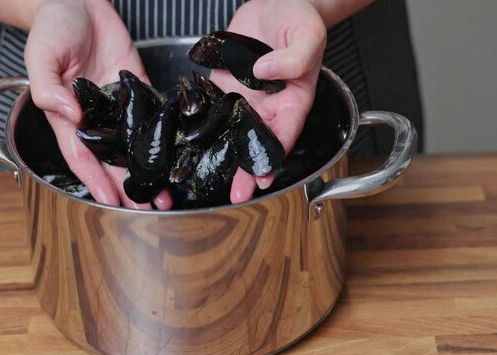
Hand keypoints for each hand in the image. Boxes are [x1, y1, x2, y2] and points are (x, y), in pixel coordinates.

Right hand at [24, 0, 171, 208]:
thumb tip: (68, 111)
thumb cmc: (51, 26)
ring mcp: (119, 105)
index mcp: (68, 116)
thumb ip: (47, 87)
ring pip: (135, 144)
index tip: (111, 202)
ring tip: (166, 191)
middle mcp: (96, 117)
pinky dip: (163, 135)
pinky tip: (177, 153)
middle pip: (113, 159)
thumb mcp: (40, 56)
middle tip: (149, 207)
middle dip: (129, 185)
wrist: (76, 0)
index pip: (82, 156)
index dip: (95, 181)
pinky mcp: (137, 88)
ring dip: (149, 168)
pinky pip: (152, 114)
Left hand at [210, 0, 326, 202]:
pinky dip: (203, 125)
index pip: (285, 134)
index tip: (264, 179)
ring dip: (223, 154)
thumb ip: (294, 56)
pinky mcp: (224, 86)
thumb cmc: (299, 18)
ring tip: (208, 175)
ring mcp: (245, 97)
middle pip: (256, 142)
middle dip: (247, 169)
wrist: (276, 3)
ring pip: (232, 131)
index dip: (274, 158)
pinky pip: (213, 107)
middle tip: (237, 193)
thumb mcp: (307, 34)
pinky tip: (190, 141)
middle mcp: (269, 104)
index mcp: (293, 99)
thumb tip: (264, 72)